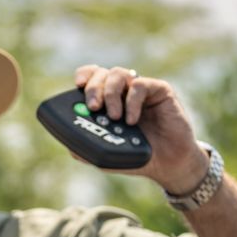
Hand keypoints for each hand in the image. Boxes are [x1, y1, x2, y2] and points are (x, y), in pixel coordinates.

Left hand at [74, 64, 208, 193]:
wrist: (168, 164)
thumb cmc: (137, 157)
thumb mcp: (107, 155)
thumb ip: (87, 148)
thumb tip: (68, 142)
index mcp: (107, 101)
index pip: (91, 77)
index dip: (84, 76)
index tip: (78, 85)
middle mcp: (123, 91)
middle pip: (102, 73)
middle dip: (94, 87)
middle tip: (93, 107)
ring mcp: (140, 89)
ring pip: (119, 74)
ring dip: (111, 93)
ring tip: (114, 116)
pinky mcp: (159, 90)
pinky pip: (140, 85)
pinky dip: (132, 101)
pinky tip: (131, 120)